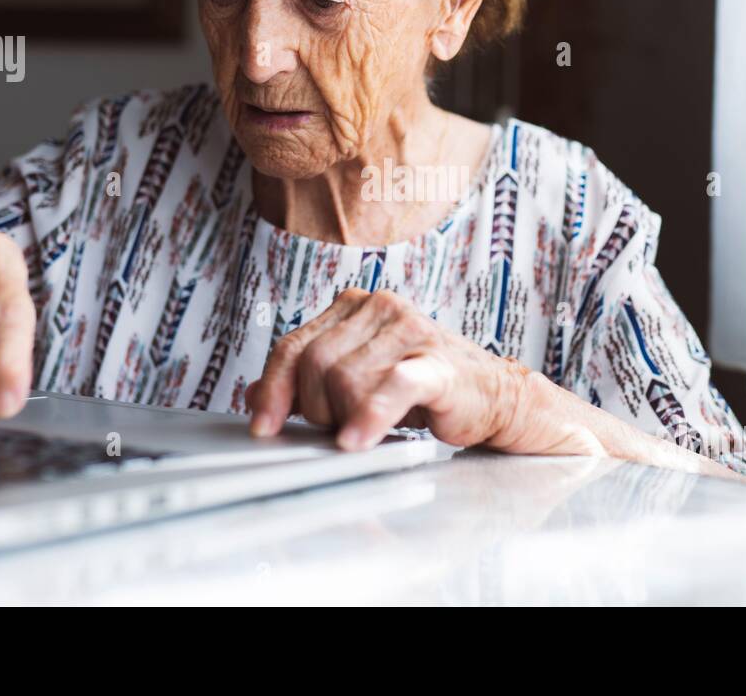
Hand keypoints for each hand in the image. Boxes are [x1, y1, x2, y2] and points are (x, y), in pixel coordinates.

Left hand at [245, 288, 529, 451]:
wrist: (493, 396)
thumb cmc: (424, 387)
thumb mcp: (358, 378)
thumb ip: (307, 381)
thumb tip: (252, 395)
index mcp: (356, 306)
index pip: (294, 344)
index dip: (272, 388)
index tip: (261, 426)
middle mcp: (381, 307)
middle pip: (315, 363)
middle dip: (316, 408)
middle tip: (337, 428)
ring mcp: (410, 330)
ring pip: (345, 380)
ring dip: (346, 417)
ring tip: (366, 428)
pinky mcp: (436, 362)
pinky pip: (392, 387)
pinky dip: (370, 416)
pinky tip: (358, 440)